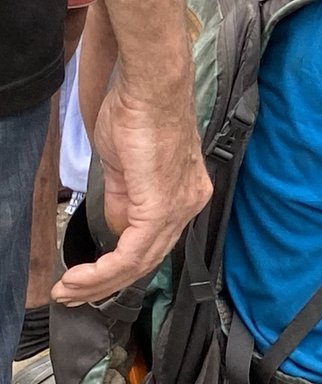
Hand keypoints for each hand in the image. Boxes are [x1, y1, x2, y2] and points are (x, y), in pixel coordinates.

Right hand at [53, 84, 209, 304]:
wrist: (148, 91)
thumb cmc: (137, 116)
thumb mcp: (125, 168)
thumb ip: (124, 201)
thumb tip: (116, 226)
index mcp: (184, 193)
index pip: (154, 242)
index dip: (120, 265)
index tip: (87, 276)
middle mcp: (189, 203)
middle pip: (149, 258)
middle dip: (107, 282)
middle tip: (73, 292)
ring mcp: (180, 206)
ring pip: (141, 261)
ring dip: (101, 281)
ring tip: (70, 289)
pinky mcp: (163, 206)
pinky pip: (135, 251)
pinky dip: (105, 269)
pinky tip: (82, 277)